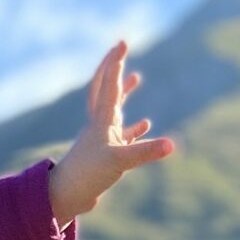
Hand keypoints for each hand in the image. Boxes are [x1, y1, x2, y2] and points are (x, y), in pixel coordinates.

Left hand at [48, 42, 174, 223]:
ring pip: (114, 109)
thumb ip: (146, 152)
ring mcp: (102, 138)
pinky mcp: (106, 154)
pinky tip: (145, 125)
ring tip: (136, 78)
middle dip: (113, 69)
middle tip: (120, 49)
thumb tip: (172, 145)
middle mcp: (100, 124)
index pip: (109, 84)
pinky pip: (122, 135)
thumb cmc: (87, 175)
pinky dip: (134, 128)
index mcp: (101, 119)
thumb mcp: (119, 161)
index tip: (122, 42)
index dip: (115, 62)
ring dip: (124, 92)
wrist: (67, 197)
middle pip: (104, 89)